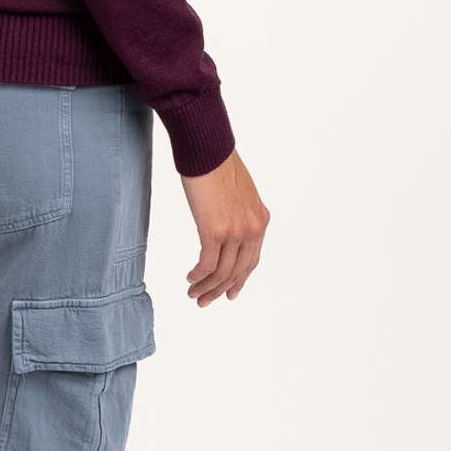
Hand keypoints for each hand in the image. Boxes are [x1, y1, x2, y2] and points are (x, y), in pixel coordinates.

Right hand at [177, 148, 268, 303]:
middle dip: (220, 289)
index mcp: (260, 220)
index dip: (239, 279)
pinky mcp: (215, 231)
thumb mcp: (237, 192)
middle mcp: (252, 229)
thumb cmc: (216, 163)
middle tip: (205, 301)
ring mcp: (235, 232)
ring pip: (222, 272)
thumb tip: (224, 225)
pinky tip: (190, 278)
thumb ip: (237, 213)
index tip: (229, 292)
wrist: (208, 149)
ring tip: (193, 294)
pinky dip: (198, 275)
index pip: (252, 260)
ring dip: (206, 287)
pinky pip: (207, 264)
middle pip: (237, 271)